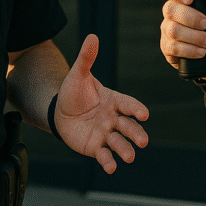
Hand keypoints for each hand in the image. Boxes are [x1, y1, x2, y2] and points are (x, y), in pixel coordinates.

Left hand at [55, 34, 148, 173]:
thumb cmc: (74, 92)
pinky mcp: (96, 147)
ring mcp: (106, 134)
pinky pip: (104, 155)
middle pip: (128, 126)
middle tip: (143, 141)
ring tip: (129, 157)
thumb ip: (87, 58)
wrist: (60, 112)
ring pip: (119, 143)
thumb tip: (92, 36)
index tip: (144, 114)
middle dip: (136, 134)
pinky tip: (111, 168)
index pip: (128, 104)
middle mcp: (113, 118)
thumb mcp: (78, 74)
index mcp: (113, 100)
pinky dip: (108, 162)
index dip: (136, 109)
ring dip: (125, 150)